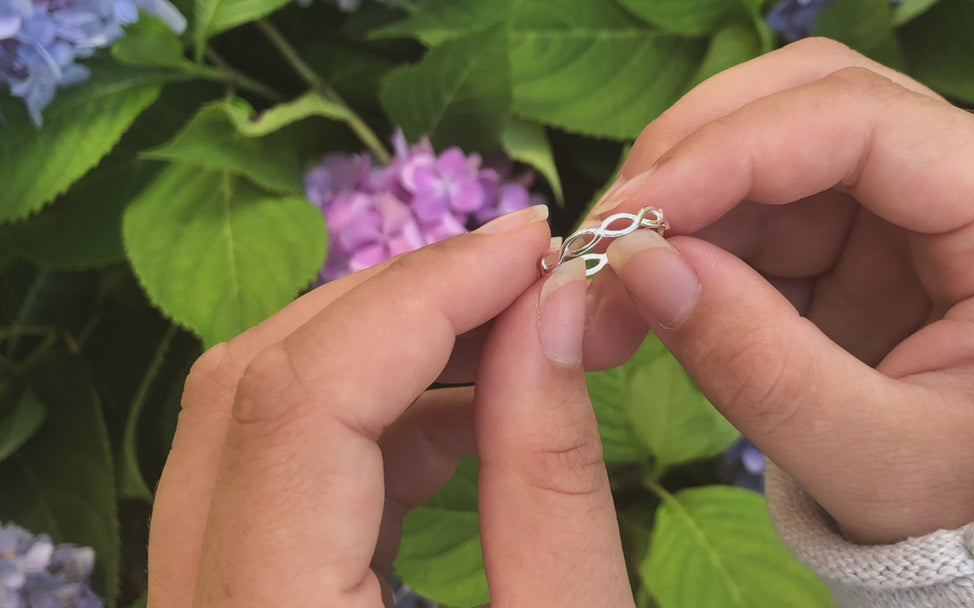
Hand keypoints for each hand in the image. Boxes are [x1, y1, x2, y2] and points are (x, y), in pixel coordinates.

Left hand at [146, 206, 633, 606]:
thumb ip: (550, 485)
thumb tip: (552, 311)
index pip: (301, 406)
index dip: (421, 299)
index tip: (532, 248)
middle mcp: (193, 604)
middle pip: (252, 386)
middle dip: (400, 306)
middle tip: (527, 278)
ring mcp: (197, 594)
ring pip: (248, 417)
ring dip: (384, 355)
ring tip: (513, 339)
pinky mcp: (230, 589)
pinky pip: (272, 472)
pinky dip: (371, 421)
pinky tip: (465, 417)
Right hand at [586, 38, 973, 543]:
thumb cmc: (968, 500)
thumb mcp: (873, 462)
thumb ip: (761, 370)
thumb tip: (641, 269)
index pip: (865, 122)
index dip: (734, 150)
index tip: (632, 217)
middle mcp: (966, 183)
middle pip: (806, 100)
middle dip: (690, 158)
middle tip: (603, 240)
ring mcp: (903, 202)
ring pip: (763, 149)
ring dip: (672, 208)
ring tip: (606, 295)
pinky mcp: (852, 233)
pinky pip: (751, 210)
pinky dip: (685, 244)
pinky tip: (645, 298)